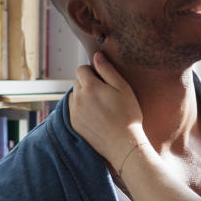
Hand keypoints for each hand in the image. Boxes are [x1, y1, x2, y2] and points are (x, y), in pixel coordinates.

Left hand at [68, 52, 146, 167]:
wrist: (123, 144)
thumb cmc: (128, 115)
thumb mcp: (123, 88)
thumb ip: (108, 70)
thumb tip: (97, 56)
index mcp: (90, 87)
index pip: (81, 69)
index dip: (92, 71)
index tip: (102, 79)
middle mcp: (78, 98)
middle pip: (77, 82)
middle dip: (87, 83)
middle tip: (104, 94)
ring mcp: (74, 112)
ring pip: (74, 96)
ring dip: (83, 96)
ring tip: (99, 105)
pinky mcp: (74, 124)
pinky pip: (73, 110)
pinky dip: (81, 109)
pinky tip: (95, 116)